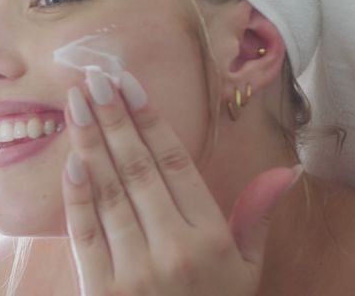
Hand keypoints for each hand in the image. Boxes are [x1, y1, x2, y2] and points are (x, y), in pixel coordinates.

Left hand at [61, 68, 300, 294]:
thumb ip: (254, 217)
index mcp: (211, 237)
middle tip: (93, 79)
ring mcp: (134, 269)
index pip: (174, 164)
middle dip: (113, 120)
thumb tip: (285, 173)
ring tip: (74, 105)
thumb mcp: (246, 269)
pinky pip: (84, 232)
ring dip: (89, 144)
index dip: (150, 120)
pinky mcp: (101, 287)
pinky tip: (69, 160)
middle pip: (137, 169)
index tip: (129, 84)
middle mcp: (174, 248)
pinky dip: (76, 195)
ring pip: (108, 193)